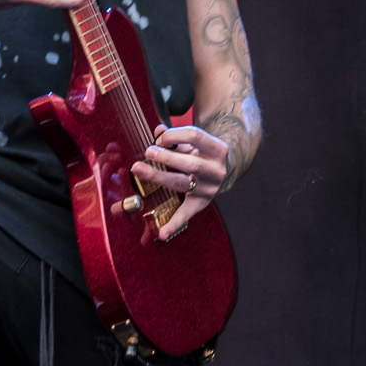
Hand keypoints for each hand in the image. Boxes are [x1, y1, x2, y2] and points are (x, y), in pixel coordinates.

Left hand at [126, 122, 229, 238]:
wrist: (226, 168)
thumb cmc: (203, 152)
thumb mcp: (195, 141)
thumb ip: (176, 136)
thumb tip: (158, 131)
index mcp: (217, 149)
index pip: (196, 136)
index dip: (175, 135)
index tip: (159, 138)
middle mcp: (216, 170)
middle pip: (190, 163)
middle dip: (167, 157)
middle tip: (148, 152)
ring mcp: (209, 188)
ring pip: (182, 183)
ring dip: (159, 176)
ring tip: (139, 169)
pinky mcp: (201, 202)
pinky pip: (186, 213)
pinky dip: (174, 224)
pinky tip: (162, 234)